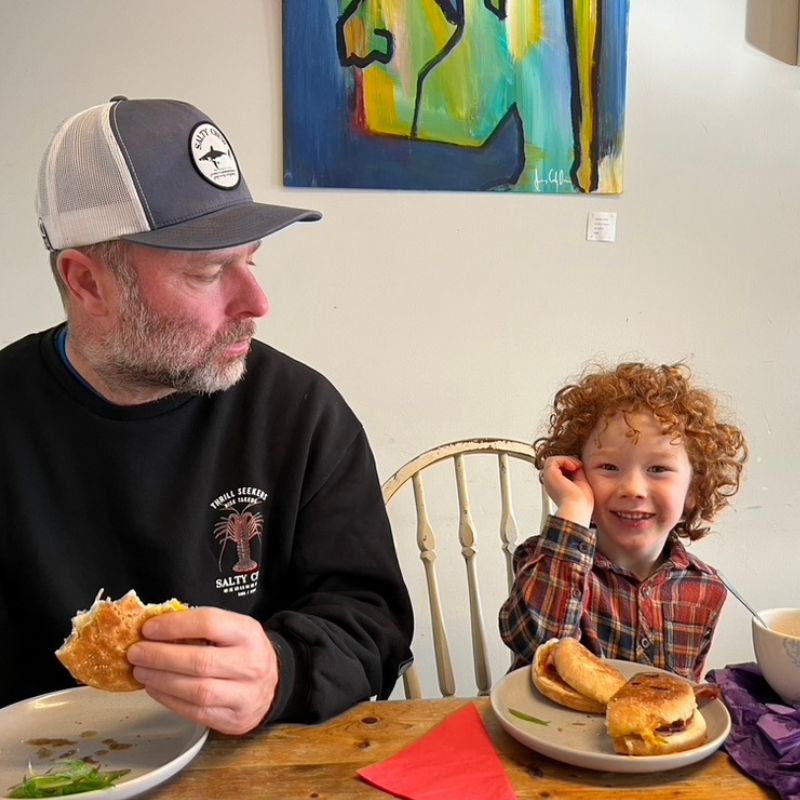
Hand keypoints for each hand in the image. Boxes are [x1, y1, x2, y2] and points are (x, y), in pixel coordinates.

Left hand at [127, 607, 278, 734]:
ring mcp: (244, 694)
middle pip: (200, 661)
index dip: (175, 625)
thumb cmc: (243, 652)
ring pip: (197, 690)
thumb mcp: (232, 630)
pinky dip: (169, 699)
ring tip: (140, 671)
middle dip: (161, 657)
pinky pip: (195, 711)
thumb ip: (200, 628)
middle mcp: (250, 663)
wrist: (274, 684)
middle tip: (136, 653)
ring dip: (161, 680)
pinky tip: (155, 688)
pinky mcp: (233, 718)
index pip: (210, 623)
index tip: (149, 629)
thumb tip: (155, 629)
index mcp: (248, 633)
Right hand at [540, 455, 593, 526]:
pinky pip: (553, 460)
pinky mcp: (549, 474)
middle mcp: (551, 483)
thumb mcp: (581, 482)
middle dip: (569, 462)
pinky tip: (573, 467)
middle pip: (557, 465)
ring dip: (567, 460)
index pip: (561, 471)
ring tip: (576, 467)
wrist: (577, 507)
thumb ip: (577, 472)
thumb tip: (576, 462)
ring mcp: (548, 479)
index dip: (570, 467)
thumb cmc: (581, 502)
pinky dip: (565, 460)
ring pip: (554, 461)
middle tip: (578, 467)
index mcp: (557, 487)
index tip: (580, 469)